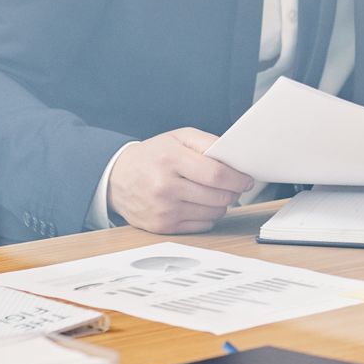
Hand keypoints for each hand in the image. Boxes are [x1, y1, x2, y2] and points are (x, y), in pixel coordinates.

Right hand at [107, 127, 255, 233]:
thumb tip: (234, 158)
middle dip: (233, 192)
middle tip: (234, 186)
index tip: (247, 179)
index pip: (216, 175)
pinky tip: (199, 204)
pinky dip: (208, 216)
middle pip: (217, 196)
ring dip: (221, 204)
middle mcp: (165, 187)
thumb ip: (207, 143)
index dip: (238, 179)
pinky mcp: (161, 226)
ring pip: (212, 213)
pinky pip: (201, 226)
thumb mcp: (178, 137)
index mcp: (171, 160)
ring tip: (213, 193)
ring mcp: (163, 209)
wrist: (117, 177)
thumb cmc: (153, 155)